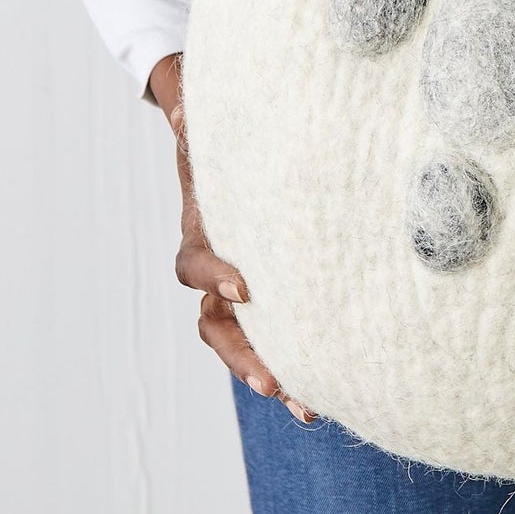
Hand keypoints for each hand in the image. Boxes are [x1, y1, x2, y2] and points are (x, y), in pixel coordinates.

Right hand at [149, 52, 316, 424]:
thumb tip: (182, 105)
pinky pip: (279, 335)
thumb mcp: (213, 121)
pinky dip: (299, 364)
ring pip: (246, 342)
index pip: (196, 265)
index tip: (246, 287)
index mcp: (202, 231)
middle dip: (245, 355)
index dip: (215, 277)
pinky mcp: (273, 294)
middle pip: (217, 325)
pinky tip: (332, 393)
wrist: (234, 148)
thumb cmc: (229, 134)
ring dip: (274, 374)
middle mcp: (217, 267)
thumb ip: (197, 116)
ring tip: (310, 407)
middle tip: (275, 382)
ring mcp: (242, 286)